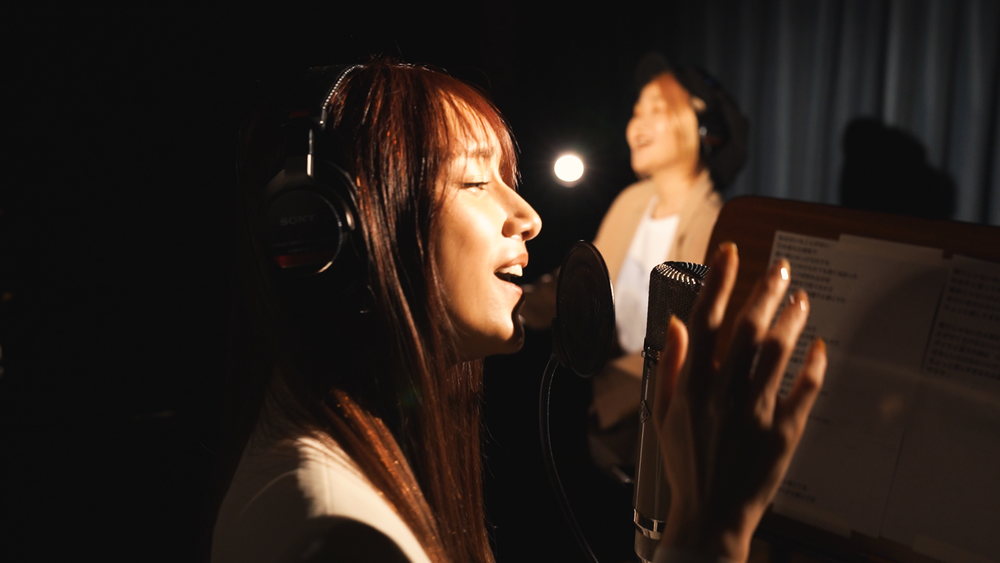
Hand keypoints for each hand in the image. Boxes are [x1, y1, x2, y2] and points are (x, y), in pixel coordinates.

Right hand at [653, 242, 826, 561]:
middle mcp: (724, 393)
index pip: (706, 321)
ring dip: (792, 320)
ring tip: (801, 297)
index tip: (730, 254)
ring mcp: (756, 412)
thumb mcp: (662, 415)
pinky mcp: (783, 433)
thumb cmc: (684, 463)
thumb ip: (671, 367)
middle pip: (749, 329)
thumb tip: (677, 326)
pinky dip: (813, 365)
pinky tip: (819, 346)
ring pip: (779, 352)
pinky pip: (804, 391)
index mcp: (692, 387)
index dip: (719, 283)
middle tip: (779, 268)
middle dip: (764, 291)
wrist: (710, 514)